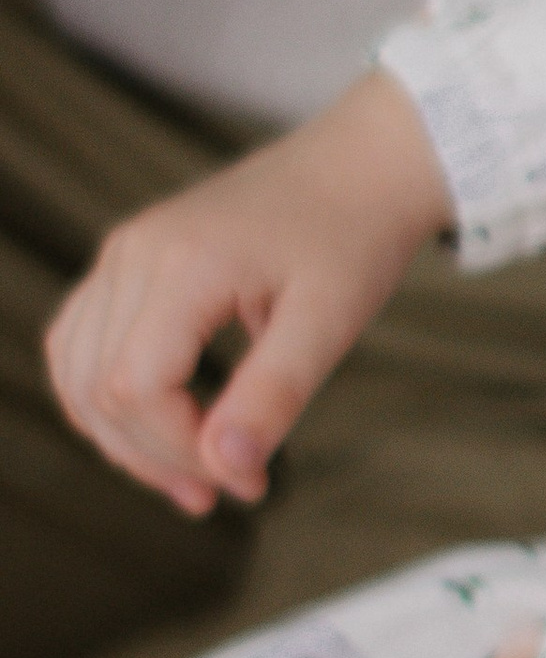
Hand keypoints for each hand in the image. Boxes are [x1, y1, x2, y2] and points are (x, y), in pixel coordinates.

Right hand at [45, 68, 454, 515]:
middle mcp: (135, 253)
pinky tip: (160, 427)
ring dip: (121, 435)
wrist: (359, 165)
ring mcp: (124, 252)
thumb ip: (274, 396)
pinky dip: (105, 394)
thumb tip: (228, 470)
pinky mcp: (129, 259)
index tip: (250, 482)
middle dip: (154, 456)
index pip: (135, 388)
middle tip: (227, 491)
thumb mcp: (329, 322)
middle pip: (97, 387)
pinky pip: (81, 340)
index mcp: (184, 264)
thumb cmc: (353, 237)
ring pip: (75, 368)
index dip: (180, 452)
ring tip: (193, 475)